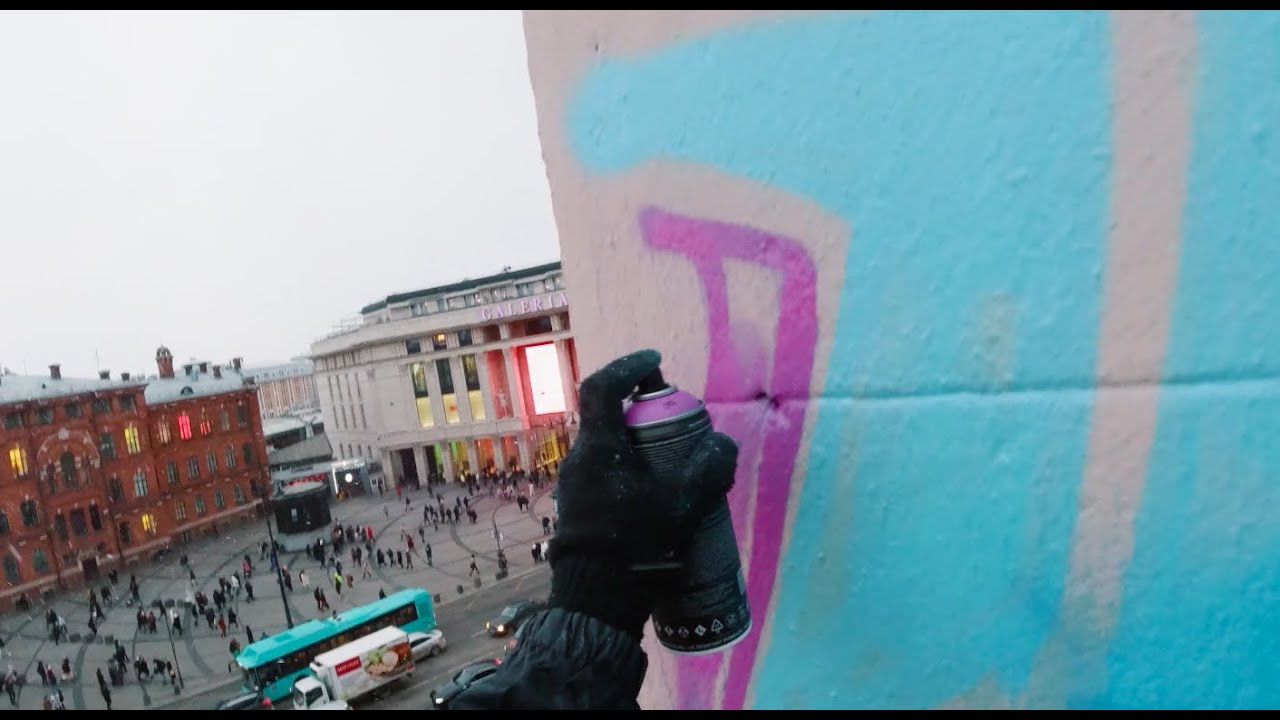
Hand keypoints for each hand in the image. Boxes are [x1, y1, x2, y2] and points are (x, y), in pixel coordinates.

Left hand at [548, 350, 737, 637]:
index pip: (603, 387)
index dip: (629, 367)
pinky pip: (603, 477)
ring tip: (670, 463)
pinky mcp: (575, 510)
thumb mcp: (682, 502)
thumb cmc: (636, 542)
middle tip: (673, 420)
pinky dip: (628, 473)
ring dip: (635, 446)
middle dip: (641, 413)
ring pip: (606, 450)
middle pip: (608, 418)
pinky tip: (652, 497)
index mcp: (598, 447)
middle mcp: (578, 459)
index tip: (656, 363)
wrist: (595, 598)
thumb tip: (724, 445)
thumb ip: (710, 467)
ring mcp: (573, 486)